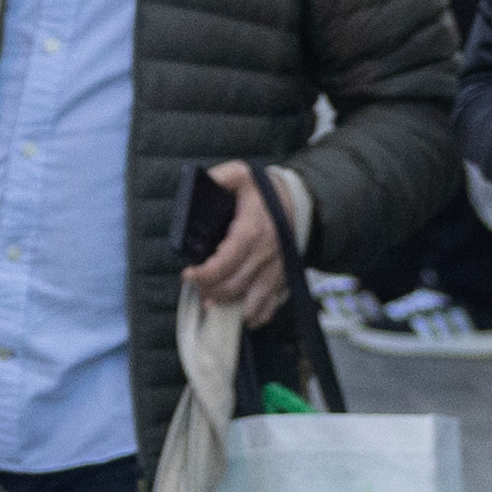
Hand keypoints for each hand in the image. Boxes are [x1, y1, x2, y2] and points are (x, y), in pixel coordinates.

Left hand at [182, 159, 295, 318]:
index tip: (188, 275)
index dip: (205, 274)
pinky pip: (271, 307)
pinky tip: (240, 315)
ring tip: (213, 305)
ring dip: (230, 308)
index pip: (226, 261)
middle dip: (210, 291)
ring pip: (252, 302)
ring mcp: (277, 270)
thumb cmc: (265, 192)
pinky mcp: (284, 279)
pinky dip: (255, 316)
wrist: (302, 201)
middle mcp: (267, 254)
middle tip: (196, 288)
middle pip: (235, 285)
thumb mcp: (241, 175)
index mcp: (252, 230)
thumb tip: (196, 185)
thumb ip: (219, 177)